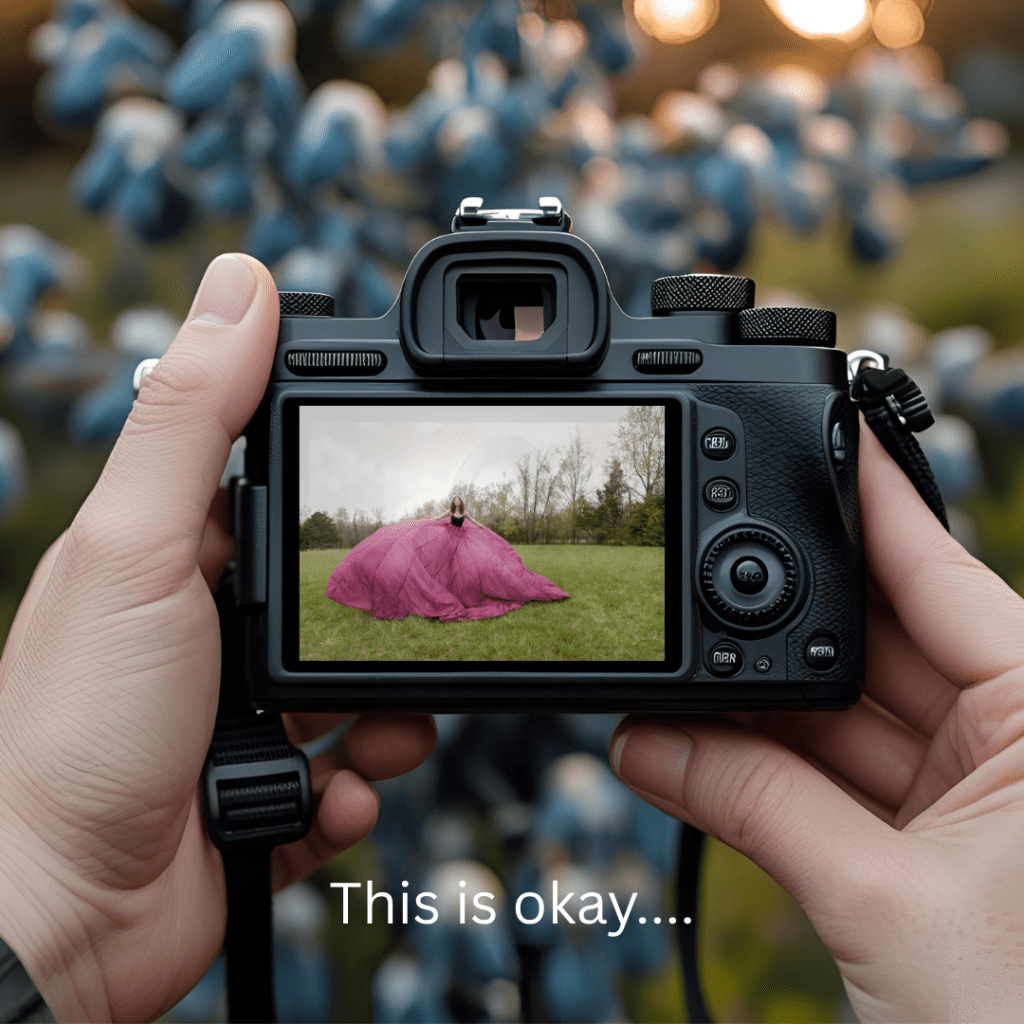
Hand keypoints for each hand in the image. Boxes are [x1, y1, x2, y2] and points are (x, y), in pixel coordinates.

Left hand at [0, 255, 435, 1022]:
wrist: (60, 916)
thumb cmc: (76, 727)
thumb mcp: (137, 548)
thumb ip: (193, 420)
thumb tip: (240, 287)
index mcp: (181, 556)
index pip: (283, 489)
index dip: (347, 484)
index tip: (408, 490)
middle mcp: (213, 631)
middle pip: (339, 596)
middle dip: (388, 620)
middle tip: (421, 628)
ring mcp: (241, 717)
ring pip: (358, 693)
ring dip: (388, 717)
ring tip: (380, 737)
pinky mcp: (267, 794)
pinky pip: (345, 779)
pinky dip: (358, 790)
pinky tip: (339, 797)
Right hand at [611, 422, 1023, 1021]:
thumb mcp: (886, 905)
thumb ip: (759, 806)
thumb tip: (649, 741)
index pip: (944, 576)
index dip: (871, 506)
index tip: (813, 438)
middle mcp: (1016, 741)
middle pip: (871, 649)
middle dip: (772, 633)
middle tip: (689, 590)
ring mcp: (967, 796)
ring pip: (836, 723)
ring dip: (744, 719)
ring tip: (657, 695)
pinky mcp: (924, 846)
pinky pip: (824, 785)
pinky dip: (753, 776)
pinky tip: (678, 753)